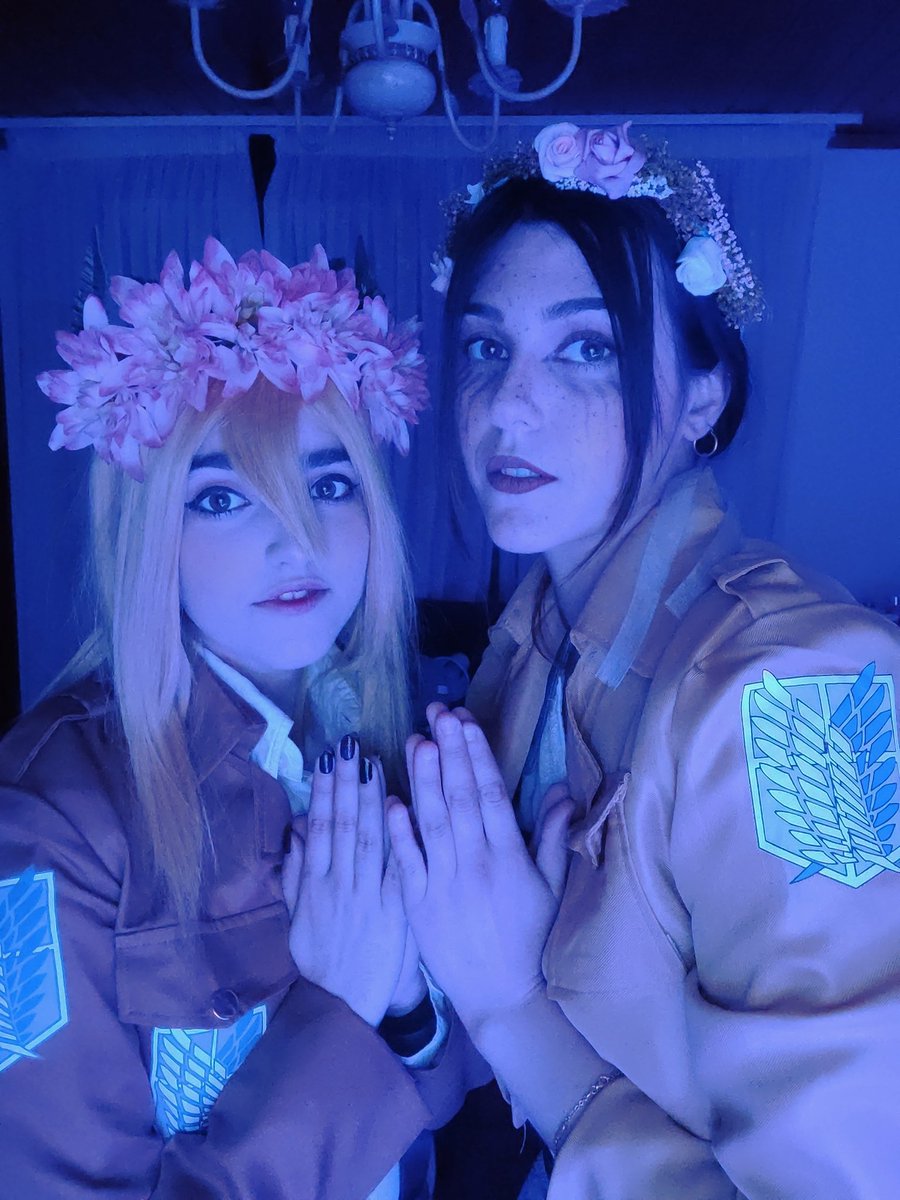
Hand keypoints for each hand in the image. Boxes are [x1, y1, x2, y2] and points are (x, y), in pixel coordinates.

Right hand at [282, 738, 406, 1026]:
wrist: (341, 1006)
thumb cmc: (320, 961)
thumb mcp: (298, 916)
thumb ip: (296, 872)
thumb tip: (295, 829)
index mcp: (315, 884)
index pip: (320, 827)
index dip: (324, 791)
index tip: (329, 758)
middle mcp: (339, 884)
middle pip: (343, 824)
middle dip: (347, 782)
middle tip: (352, 744)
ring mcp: (367, 896)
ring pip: (368, 838)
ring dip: (370, 799)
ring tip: (373, 762)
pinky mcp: (394, 912)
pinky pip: (397, 869)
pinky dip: (397, 838)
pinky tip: (401, 810)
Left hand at [387, 705, 572, 1034]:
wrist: (504, 997)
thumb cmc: (531, 938)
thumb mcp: (552, 887)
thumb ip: (552, 836)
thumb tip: (561, 790)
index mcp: (509, 857)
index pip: (490, 794)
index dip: (477, 754)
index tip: (466, 722)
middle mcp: (475, 864)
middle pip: (459, 798)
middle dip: (448, 751)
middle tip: (437, 713)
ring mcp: (444, 884)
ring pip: (431, 821)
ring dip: (423, 779)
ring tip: (415, 741)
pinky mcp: (418, 905)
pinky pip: (406, 862)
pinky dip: (398, 832)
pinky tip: (391, 800)